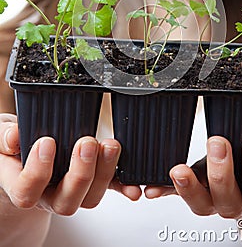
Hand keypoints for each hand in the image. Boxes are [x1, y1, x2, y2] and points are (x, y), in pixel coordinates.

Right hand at [0, 113, 140, 215]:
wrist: (26, 153)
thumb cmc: (14, 147)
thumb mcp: (2, 135)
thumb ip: (5, 136)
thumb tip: (14, 137)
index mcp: (23, 185)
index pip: (27, 191)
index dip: (38, 171)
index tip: (46, 141)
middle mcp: (49, 195)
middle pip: (66, 202)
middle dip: (80, 173)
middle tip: (86, 142)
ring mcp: (73, 191)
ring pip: (91, 197)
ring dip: (104, 172)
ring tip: (110, 145)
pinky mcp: (93, 182)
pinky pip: (110, 189)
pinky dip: (123, 186)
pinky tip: (133, 184)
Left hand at [145, 110, 241, 220]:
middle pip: (230, 204)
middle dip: (222, 175)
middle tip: (218, 142)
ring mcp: (218, 197)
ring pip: (204, 205)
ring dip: (190, 187)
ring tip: (179, 169)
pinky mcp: (199, 187)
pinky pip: (181, 194)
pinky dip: (166, 191)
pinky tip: (152, 187)